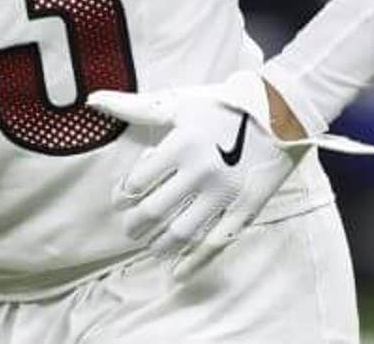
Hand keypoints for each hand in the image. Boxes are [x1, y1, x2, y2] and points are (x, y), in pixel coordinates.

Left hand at [87, 71, 373, 280]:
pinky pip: (216, 243)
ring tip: (150, 248)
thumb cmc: (223, 104)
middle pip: (155, 210)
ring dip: (160, 246)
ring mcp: (224, 194)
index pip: (138, 182)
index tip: (120, 199)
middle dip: (136, 225)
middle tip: (130, 229)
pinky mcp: (245, 209)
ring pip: (182, 232)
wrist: (281, 112)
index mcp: (180, 145)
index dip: (123, 194)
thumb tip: (92, 99)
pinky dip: (195, 263)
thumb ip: (135, 107)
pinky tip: (178, 275)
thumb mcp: (179, 102)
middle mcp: (200, 172)